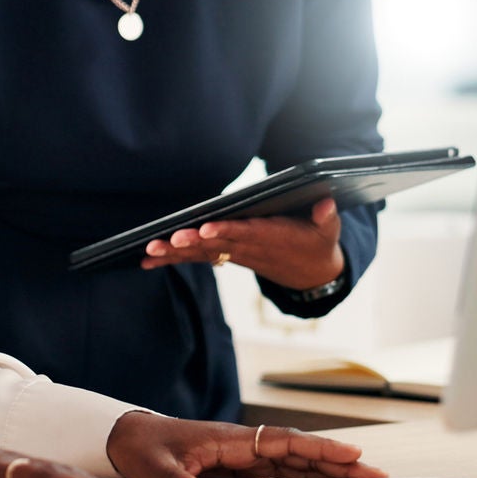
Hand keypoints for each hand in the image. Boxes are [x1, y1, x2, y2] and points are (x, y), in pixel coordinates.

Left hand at [105, 410, 385, 477]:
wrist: (130, 437)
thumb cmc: (145, 445)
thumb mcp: (154, 465)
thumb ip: (174, 477)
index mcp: (232, 439)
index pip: (284, 441)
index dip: (319, 448)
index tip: (351, 453)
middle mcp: (246, 445)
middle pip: (302, 453)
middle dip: (340, 463)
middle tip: (378, 475)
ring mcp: (247, 457)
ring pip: (297, 465)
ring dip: (330, 473)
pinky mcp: (243, 470)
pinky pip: (282, 476)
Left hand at [142, 196, 345, 291]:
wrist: (312, 273)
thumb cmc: (317, 242)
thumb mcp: (328, 230)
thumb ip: (326, 218)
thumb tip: (326, 204)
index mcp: (273, 237)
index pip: (246, 233)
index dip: (226, 231)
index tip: (206, 229)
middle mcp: (250, 246)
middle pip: (218, 244)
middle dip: (192, 242)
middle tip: (168, 240)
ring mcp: (237, 253)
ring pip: (203, 252)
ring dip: (175, 253)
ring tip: (150, 251)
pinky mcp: (228, 256)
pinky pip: (198, 258)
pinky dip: (173, 258)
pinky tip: (147, 259)